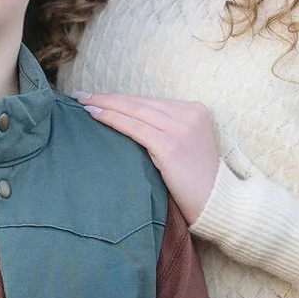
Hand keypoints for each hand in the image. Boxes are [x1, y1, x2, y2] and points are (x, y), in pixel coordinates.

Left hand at [74, 94, 221, 223]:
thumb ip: (165, 128)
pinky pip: (134, 127)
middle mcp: (189, 114)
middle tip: (80, 94)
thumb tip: (127, 120)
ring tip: (81, 102)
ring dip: (104, 104)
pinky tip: (94, 115)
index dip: (121, 98)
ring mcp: (181, 128)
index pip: (149, 101)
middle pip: (140, 102)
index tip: (97, 96)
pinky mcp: (170, 145)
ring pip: (134, 111)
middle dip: (108, 97)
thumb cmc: (197, 180)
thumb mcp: (186, 144)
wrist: (218, 203)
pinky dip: (112, 119)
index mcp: (195, 110)